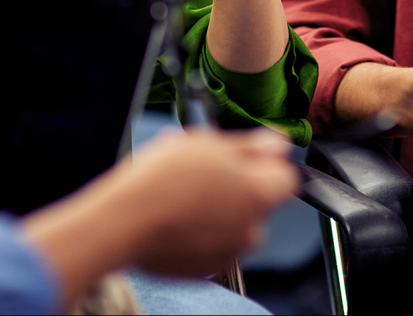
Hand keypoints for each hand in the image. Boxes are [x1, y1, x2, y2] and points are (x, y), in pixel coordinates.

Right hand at [111, 127, 297, 274]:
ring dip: (220, 210)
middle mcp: (251, 228)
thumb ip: (250, 145)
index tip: (249, 156)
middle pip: (259, 201)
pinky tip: (178, 217)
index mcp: (257, 193)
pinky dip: (202, 233)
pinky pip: (214, 245)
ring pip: (235, 224)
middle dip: (239, 186)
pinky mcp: (205, 269)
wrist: (125, 221)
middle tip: (207, 171)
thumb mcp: (207, 143)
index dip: (268, 164)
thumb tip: (277, 143)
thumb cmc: (162, 179)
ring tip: (185, 194)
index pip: (287, 178)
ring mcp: (229, 252)